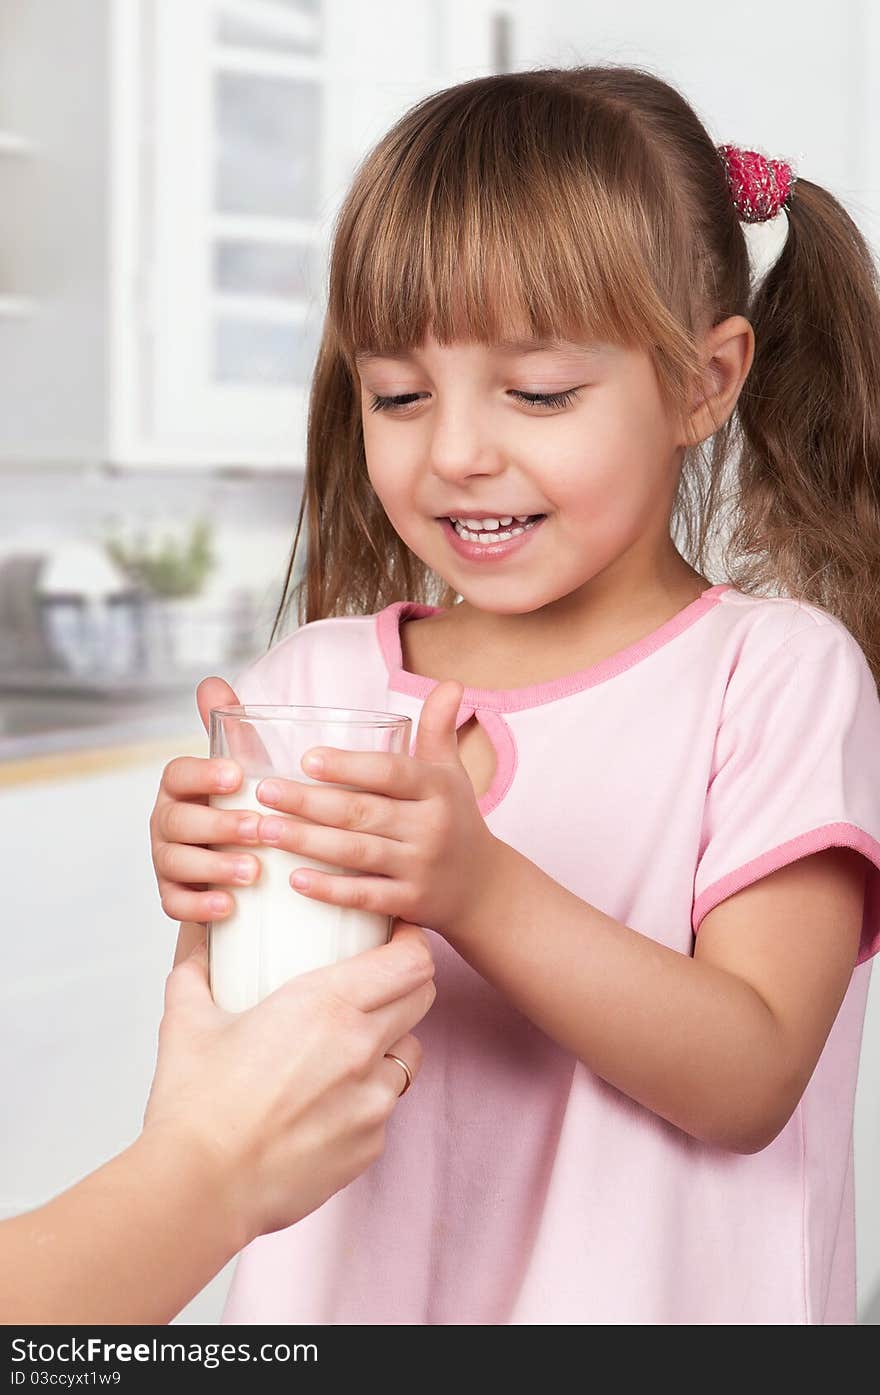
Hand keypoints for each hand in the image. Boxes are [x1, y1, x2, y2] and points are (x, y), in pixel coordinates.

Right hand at [143, 920, 434, 1243]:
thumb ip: (196, 971)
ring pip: (409, 1054)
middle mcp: (361, 1047)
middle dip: (407, 982)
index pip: (410, 960)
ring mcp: (373, 1100)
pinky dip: (366, 1096)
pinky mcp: (370, 1144)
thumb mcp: (187, 1020)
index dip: (413, 942)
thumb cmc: (196, 1106)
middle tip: (378, 981)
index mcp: (325, 1004)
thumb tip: (196, 944)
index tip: (400, 934)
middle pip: (422, 997)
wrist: (201, 1188)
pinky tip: (326, 1102)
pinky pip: (385, 1107)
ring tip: (349, 1047)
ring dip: (390, 1042)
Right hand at [150, 675, 256, 924]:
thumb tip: (212, 683)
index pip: (179, 774)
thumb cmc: (238, 806)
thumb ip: (229, 730)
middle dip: (219, 825)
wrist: (234, 863)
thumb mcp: (240, 769)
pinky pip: (176, 903)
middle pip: (180, 822)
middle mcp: (167, 821)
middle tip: (260, 829)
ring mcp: (166, 859)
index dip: (203, 774)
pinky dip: (200, 906)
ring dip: (215, 867)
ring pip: (177, 863)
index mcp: (181, 786)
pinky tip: (229, 907)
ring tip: (254, 872)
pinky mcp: (173, 895)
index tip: (236, 776)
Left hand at [253, 679, 502, 936]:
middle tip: (263, 793)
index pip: (392, 773)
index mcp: (437, 788)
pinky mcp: (411, 903)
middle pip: (363, 812)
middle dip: (309, 803)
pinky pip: (366, 896)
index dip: (350, 766)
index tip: (307, 759)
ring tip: (264, 830)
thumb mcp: (451, 773)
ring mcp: (420, 867)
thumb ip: (439, 728)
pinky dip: (330, 890)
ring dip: (307, 842)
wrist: (485, 889)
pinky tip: (294, 880)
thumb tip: (451, 683)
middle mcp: (431, 826)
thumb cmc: (454, 819)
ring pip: (357, 853)